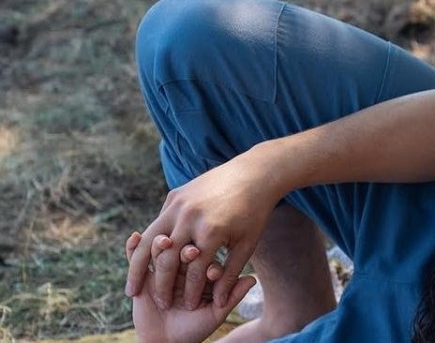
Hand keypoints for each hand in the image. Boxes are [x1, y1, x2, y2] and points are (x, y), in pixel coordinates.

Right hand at [125, 148, 281, 310]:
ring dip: (137, 266)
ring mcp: (180, 203)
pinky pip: (158, 222)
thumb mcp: (247, 245)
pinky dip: (148, 242)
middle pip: (167, 259)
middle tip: (160, 305)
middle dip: (161, 286)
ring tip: (131, 290)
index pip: (194, 272)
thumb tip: (220, 302)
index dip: (190, 294)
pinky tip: (143, 260)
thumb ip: (231, 274)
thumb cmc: (254, 213)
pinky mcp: (175, 194)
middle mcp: (191, 217)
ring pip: (151, 240)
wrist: (252, 174)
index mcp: (211, 232)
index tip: (187, 309)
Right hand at [126, 232, 255, 342]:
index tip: (213, 272)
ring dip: (160, 242)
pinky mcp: (142, 271)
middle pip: (181, 245)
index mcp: (200, 264)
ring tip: (165, 242)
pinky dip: (133, 246)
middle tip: (192, 253)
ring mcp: (161, 263)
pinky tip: (134, 237)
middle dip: (185, 249)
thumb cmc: (194, 328)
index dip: (209, 262)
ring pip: (159, 247)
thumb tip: (252, 280)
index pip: (205, 255)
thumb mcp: (216, 313)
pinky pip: (135, 255)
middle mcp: (180, 260)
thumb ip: (231, 296)